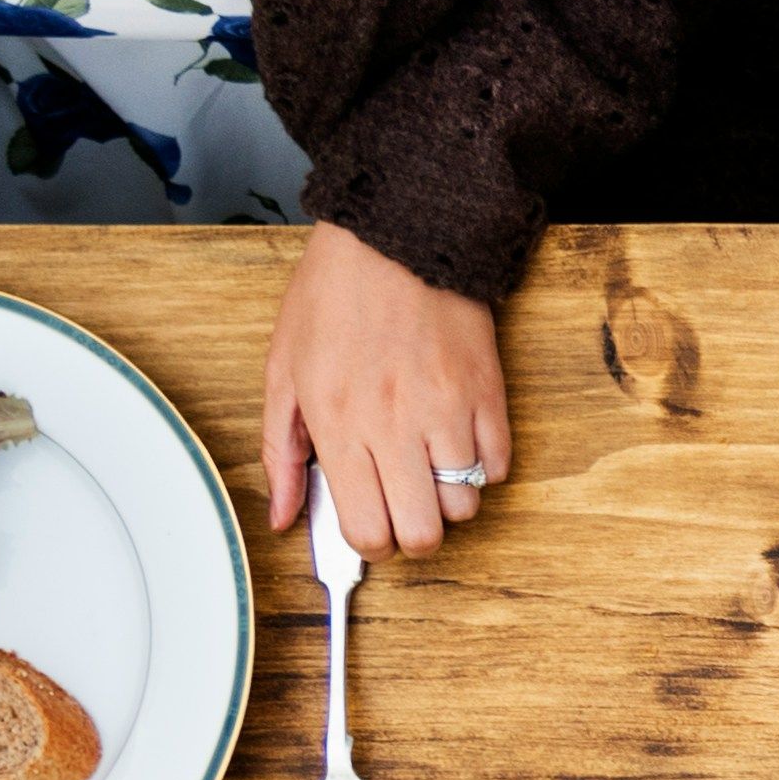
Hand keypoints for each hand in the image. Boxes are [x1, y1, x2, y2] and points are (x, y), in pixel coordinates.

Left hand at [262, 220, 513, 557]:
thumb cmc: (334, 296)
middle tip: (401, 506)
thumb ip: (280, 451)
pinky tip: (456, 442)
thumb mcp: (283, 370)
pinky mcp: (488, 392)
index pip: (367, 530)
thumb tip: (284, 515)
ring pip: (466, 506)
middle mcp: (397, 425)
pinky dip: (480, 468)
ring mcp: (449, 410)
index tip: (368, 526)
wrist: (396, 234)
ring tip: (428, 467)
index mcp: (340, 424)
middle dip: (412, 533)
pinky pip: (498, 465)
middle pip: (424, 534)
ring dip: (447, 498)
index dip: (369, 544)